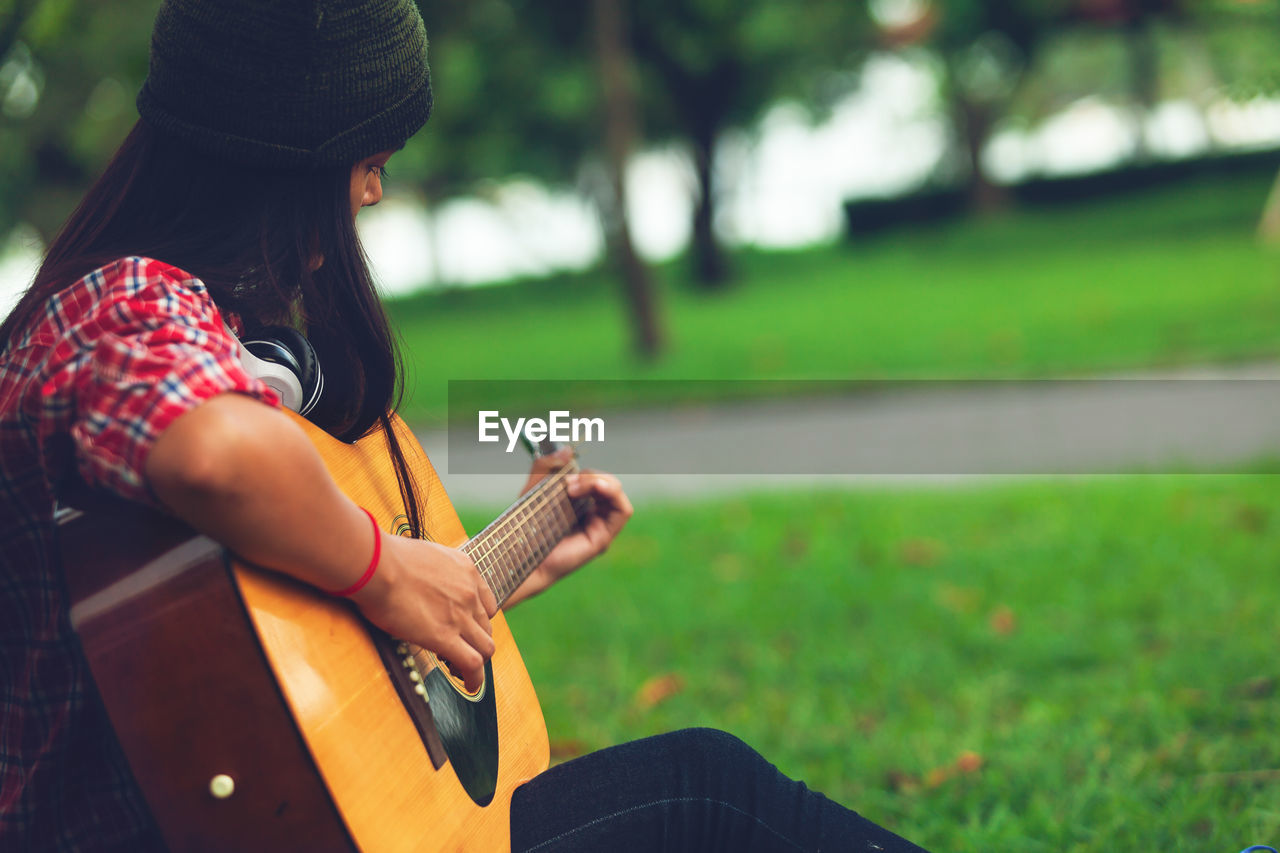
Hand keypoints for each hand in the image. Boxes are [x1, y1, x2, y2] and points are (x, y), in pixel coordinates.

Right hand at [350, 536, 497, 692]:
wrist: (376, 565)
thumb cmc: (383, 558)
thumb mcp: (421, 555)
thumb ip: (429, 570)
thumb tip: (415, 578)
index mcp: (464, 569)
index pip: (485, 601)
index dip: (477, 620)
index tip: (465, 629)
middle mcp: (468, 591)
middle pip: (486, 627)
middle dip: (476, 642)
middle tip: (459, 651)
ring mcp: (460, 615)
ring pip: (485, 647)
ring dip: (477, 662)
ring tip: (462, 672)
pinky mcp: (444, 637)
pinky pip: (472, 663)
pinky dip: (474, 678)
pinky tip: (469, 685)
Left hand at [508, 452, 632, 605]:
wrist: (519, 554)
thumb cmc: (525, 528)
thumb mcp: (534, 488)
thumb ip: (546, 467)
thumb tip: (567, 450)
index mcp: (579, 504)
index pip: (594, 479)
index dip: (584, 471)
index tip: (564, 475)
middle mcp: (592, 515)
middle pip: (607, 483)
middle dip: (591, 475)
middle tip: (568, 483)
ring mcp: (599, 527)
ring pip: (616, 493)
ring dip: (599, 482)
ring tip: (575, 487)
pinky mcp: (602, 538)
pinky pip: (623, 511)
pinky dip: (613, 493)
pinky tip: (596, 487)